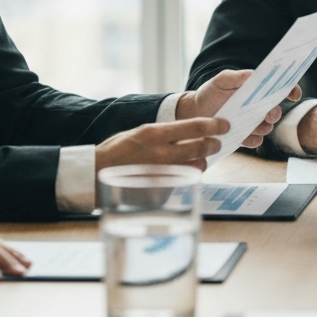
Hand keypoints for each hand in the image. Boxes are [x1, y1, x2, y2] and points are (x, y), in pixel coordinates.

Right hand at [95, 116, 228, 170]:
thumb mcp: (139, 133)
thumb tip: (188, 131)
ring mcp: (162, 174)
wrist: (93, 176)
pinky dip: (186, 176)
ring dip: (202, 160)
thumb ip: (163, 133)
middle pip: (202, 146)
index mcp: (155, 133)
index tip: (224, 125)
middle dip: (214, 143)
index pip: (196, 126)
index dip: (215, 125)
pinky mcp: (161, 191)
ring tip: (198, 158)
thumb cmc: (115, 152)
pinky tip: (180, 173)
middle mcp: (161, 153)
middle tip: (217, 142)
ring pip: (197, 165)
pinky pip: (183, 181)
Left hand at [175, 69, 300, 147]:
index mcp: (258, 90)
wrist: (194, 112)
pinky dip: (251, 139)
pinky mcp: (246, 138)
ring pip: (267, 128)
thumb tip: (254, 75)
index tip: (294, 94)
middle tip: (267, 114)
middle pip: (276, 112)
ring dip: (261, 127)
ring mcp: (253, 124)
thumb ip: (237, 77)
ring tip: (246, 123)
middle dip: (274, 113)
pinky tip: (240, 135)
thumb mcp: (222, 80)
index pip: (281, 89)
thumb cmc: (210, 93)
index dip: (291, 90)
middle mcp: (259, 107)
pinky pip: (256, 141)